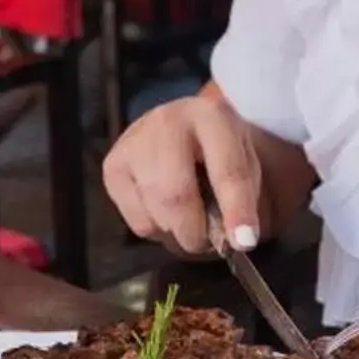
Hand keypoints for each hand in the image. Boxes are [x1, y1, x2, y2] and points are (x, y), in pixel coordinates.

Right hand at [104, 90, 266, 256]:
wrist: (184, 129)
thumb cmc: (220, 152)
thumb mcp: (246, 165)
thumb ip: (244, 200)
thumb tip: (236, 241)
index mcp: (212, 116)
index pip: (226, 169)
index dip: (236, 210)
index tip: (244, 242)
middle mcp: (168, 121)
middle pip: (175, 193)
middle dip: (194, 230)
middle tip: (205, 242)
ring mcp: (134, 142)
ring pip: (153, 210)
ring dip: (176, 232)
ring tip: (189, 223)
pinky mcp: (112, 166)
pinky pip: (136, 220)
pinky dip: (156, 230)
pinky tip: (165, 212)